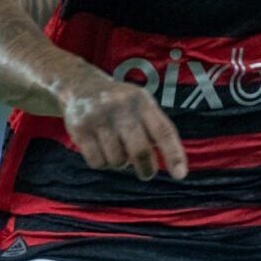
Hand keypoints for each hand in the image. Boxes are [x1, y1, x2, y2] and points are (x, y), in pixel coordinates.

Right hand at [59, 73, 186, 180]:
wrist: (81, 85)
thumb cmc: (122, 103)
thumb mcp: (142, 105)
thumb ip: (156, 129)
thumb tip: (172, 164)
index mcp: (142, 101)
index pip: (163, 131)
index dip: (174, 154)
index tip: (180, 175)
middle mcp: (121, 108)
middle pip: (140, 151)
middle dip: (146, 169)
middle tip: (147, 174)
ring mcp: (99, 118)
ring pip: (117, 160)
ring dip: (120, 163)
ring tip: (117, 150)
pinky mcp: (80, 129)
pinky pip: (97, 162)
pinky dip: (103, 164)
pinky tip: (101, 151)